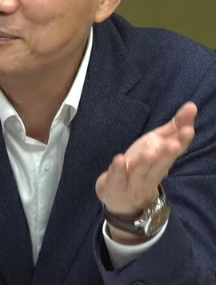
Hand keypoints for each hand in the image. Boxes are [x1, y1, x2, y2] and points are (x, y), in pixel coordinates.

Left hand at [95, 102, 196, 241]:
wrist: (123, 199)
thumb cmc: (142, 167)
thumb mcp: (156, 145)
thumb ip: (173, 128)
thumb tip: (191, 107)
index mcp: (163, 162)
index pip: (174, 151)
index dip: (182, 141)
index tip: (189, 129)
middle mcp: (151, 174)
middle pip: (160, 164)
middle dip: (167, 154)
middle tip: (174, 143)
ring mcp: (133, 182)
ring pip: (141, 173)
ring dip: (146, 162)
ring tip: (149, 151)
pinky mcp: (114, 186)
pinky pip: (117, 178)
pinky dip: (118, 169)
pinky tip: (119, 158)